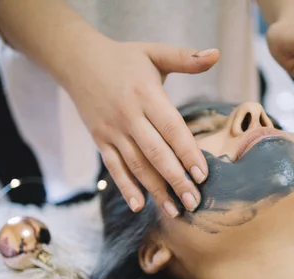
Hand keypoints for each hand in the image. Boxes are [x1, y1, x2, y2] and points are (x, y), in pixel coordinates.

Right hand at [66, 38, 219, 216]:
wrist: (76, 60)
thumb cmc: (123, 58)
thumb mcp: (154, 53)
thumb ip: (185, 58)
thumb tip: (216, 54)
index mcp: (146, 95)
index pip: (172, 129)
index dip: (188, 153)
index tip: (203, 175)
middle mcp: (129, 116)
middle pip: (156, 154)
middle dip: (176, 180)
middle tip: (195, 202)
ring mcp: (112, 131)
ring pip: (136, 166)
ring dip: (156, 190)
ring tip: (175, 210)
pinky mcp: (100, 140)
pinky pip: (114, 168)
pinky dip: (126, 187)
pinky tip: (139, 206)